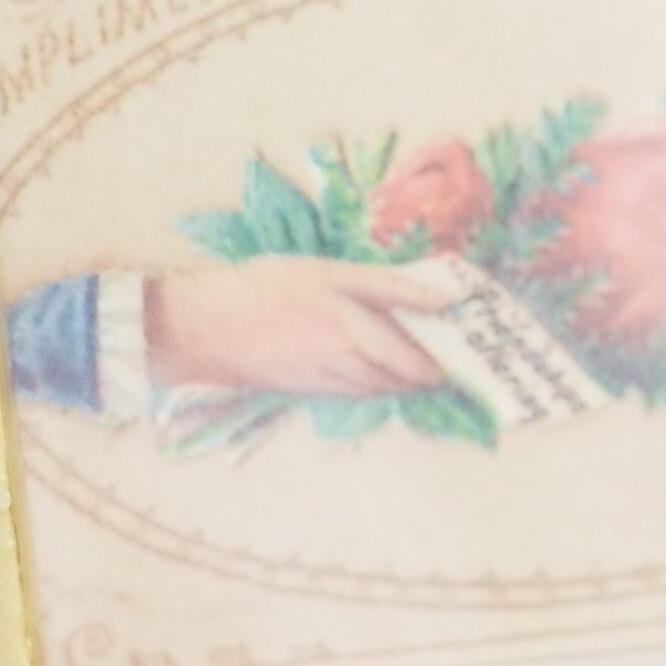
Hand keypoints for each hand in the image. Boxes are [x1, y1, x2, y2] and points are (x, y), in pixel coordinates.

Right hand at [146, 257, 462, 397]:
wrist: (203, 325)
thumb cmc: (266, 286)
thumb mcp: (328, 272)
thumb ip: (388, 285)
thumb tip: (444, 297)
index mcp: (352, 327)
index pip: (412, 356)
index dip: (440, 362)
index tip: (461, 356)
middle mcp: (344, 359)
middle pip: (400, 378)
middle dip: (427, 375)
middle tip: (449, 364)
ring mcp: (325, 380)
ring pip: (379, 389)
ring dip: (403, 383)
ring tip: (421, 370)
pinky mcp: (308, 390)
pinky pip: (355, 393)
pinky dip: (375, 386)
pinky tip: (379, 373)